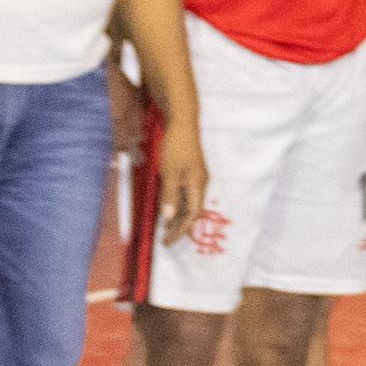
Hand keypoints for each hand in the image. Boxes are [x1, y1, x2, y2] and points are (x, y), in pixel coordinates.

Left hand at [151, 115, 209, 244]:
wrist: (182, 124)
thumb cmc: (176, 148)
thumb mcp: (170, 173)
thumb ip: (170, 196)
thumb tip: (169, 218)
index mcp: (198, 185)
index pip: (192, 214)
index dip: (181, 230)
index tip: (168, 241)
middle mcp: (200, 183)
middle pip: (192, 211)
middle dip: (180, 228)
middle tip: (166, 241)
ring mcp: (195, 177)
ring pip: (188, 204)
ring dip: (177, 218)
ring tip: (165, 231)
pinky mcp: (189, 172)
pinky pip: (184, 195)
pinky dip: (176, 205)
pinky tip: (167, 210)